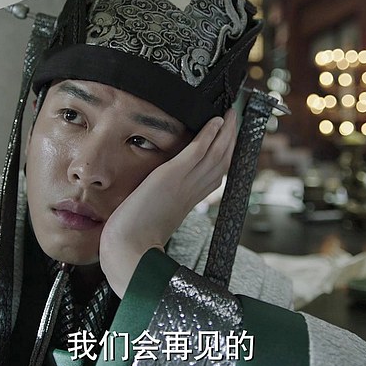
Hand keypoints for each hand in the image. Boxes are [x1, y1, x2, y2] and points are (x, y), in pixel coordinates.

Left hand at [99, 108, 237, 297]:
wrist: (129, 251)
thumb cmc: (134, 239)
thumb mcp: (152, 217)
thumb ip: (160, 204)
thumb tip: (157, 197)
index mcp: (190, 202)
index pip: (216, 176)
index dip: (225, 156)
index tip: (229, 142)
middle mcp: (192, 192)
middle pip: (222, 161)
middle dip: (231, 138)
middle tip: (236, 119)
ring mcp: (184, 183)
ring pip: (215, 153)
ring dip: (225, 131)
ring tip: (231, 114)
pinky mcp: (171, 176)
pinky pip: (197, 152)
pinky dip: (209, 135)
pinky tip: (215, 122)